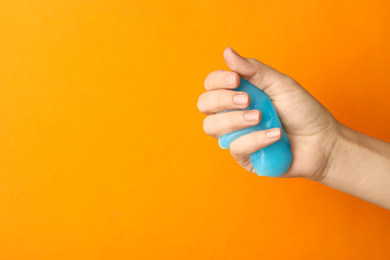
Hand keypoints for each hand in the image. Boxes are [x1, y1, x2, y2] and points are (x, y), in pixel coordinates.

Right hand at [197, 47, 340, 180]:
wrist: (322, 141)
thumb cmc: (302, 111)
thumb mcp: (279, 84)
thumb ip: (253, 69)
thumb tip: (227, 52)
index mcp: (237, 94)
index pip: (211, 85)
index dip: (217, 81)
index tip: (236, 80)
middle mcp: (231, 114)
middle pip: (204, 105)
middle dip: (222, 100)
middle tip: (248, 100)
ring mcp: (235, 136)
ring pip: (212, 127)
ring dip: (235, 120)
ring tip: (260, 117)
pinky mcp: (244, 157)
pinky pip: (235, 148)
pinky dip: (255, 139)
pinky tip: (275, 135)